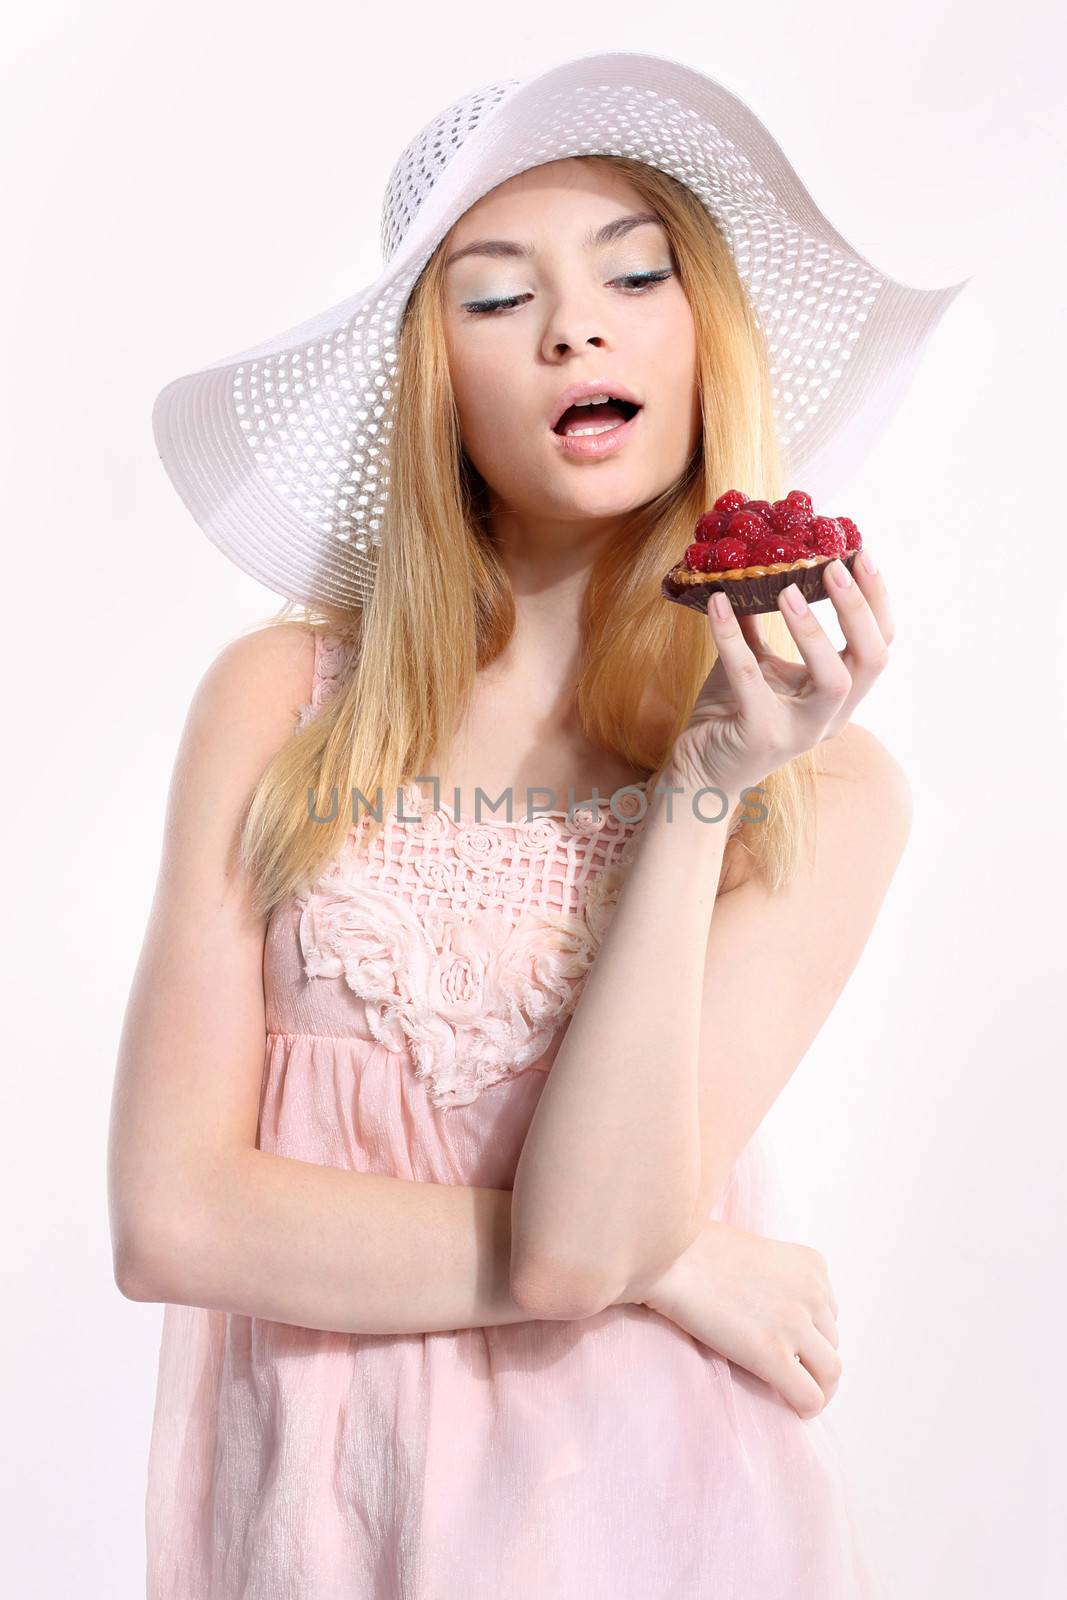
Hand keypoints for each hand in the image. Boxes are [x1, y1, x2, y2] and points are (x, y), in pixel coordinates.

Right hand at [637, 1218, 841, 1419]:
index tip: (786, 1340)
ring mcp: (796, 1324)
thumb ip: (776, 1278)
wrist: (670, 1258)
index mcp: (811, 1264)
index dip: (807, 1330)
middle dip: (811, 1357)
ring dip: (816, 1385)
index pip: (828, 1311)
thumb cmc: (696, 1249)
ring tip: (792, 1393)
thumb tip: (771, 1312)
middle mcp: (813, 1292)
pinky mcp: (773, 1354)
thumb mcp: (754, 1250)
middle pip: (830, 1341)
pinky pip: (810, 1396)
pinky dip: (806, 1407)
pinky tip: (791, 1409)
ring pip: (830, 1372)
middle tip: (786, 1369)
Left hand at [671, 552, 892, 798]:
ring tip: (786, 588)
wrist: (699, 769)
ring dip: (813, 630)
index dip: (876, 599)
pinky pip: (751, 679)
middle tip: (832, 566)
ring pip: (834, 679)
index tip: (859, 554)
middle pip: (873, 660)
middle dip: (858, 610)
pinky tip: (717, 603)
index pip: (879, 644)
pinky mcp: (763, 735)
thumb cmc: (731, 713)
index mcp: (838, 696)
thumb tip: (757, 563)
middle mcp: (831, 716)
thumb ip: (760, 622)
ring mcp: (801, 731)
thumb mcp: (755, 662)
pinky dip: (732, 636)